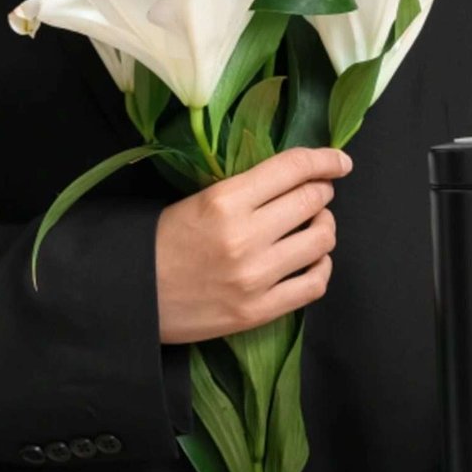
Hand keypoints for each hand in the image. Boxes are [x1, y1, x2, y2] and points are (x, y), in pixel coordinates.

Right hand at [154, 146, 352, 342]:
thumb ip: (248, 188)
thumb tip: (299, 176)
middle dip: (322, 192)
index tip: (340, 161)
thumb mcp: (199, 200)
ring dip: (324, 226)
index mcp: (225, 200)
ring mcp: (255, 277)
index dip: (325, 160)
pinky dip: (321, 267)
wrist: (130, 297)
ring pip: (321, 239)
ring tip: (312, 225)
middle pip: (313, 201)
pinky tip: (311, 260)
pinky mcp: (258, 311)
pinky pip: (315, 284)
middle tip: (317, 193)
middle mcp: (245, 236)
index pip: (293, 168)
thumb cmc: (163, 242)